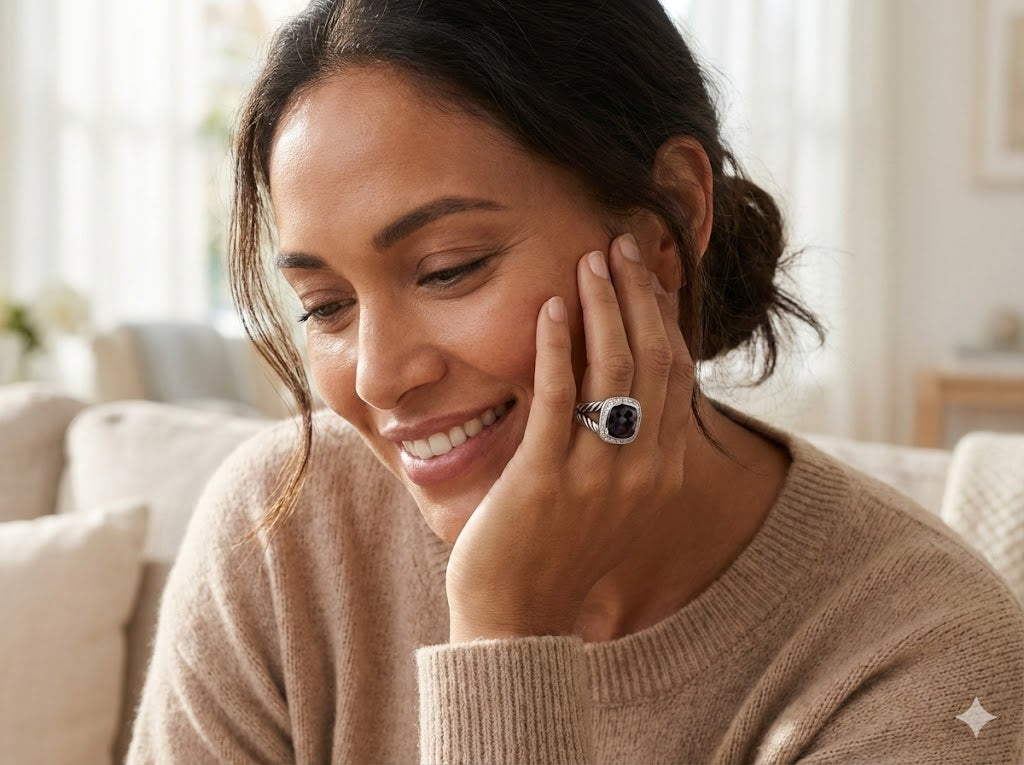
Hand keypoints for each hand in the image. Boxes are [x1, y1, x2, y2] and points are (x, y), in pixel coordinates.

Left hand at [444, 232, 694, 641]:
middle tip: (620, 244)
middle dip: (637, 296)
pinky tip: (548, 307)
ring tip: (590, 261)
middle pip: (651, 361)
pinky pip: (557, 398)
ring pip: (612, 371)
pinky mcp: (546, 480)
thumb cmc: (557, 552)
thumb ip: (626, 446)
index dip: (662, 316)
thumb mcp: (610, 499)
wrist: (518, 618)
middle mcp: (642, 471)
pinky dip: (554, 346)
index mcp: (662, 473)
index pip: (674, 375)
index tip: (646, 272)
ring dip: (602, 308)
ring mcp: (596, 476)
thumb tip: (619, 387)